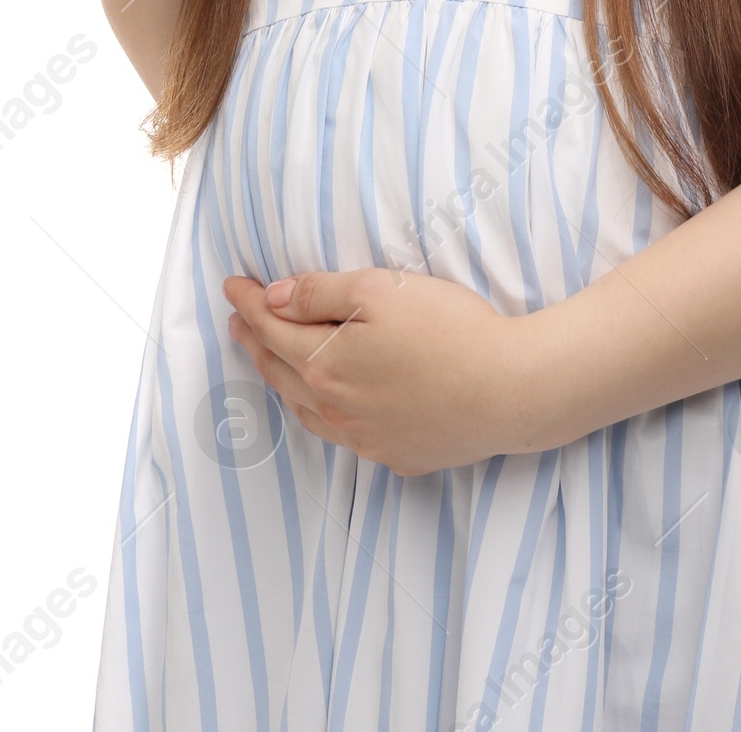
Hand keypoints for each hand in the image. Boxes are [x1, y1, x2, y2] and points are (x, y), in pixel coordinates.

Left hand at [223, 267, 545, 476]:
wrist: (510, 390)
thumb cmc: (449, 330)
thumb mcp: (379, 290)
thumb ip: (319, 293)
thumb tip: (273, 298)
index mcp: (324, 366)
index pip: (272, 328)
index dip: (248, 303)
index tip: (231, 285)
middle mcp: (336, 410)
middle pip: (281, 373)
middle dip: (255, 342)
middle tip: (239, 322)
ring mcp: (367, 440)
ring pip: (307, 412)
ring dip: (282, 382)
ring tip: (271, 362)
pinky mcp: (399, 454)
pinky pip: (345, 435)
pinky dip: (324, 414)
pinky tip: (332, 407)